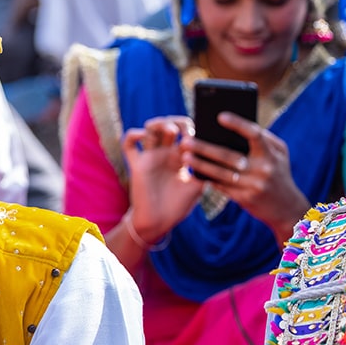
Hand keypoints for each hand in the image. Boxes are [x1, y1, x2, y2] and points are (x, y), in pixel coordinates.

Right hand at [122, 115, 204, 242]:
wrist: (158, 222)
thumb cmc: (178, 206)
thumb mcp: (198, 186)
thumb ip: (204, 169)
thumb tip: (217, 153)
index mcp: (180, 156)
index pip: (185, 131)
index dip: (191, 128)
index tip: (199, 133)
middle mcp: (164, 153)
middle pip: (167, 124)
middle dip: (176, 121)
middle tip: (185, 130)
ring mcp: (150, 157)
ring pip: (149, 129)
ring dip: (159, 124)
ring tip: (171, 131)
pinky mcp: (136, 164)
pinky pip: (128, 144)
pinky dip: (133, 134)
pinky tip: (143, 135)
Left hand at [181, 112, 310, 242]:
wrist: (287, 208)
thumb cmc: (278, 172)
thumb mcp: (278, 154)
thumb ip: (262, 139)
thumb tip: (234, 125)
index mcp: (271, 153)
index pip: (254, 134)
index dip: (238, 124)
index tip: (220, 116)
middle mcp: (264, 169)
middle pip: (228, 155)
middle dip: (204, 147)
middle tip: (185, 140)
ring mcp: (254, 185)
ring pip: (221, 173)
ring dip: (200, 164)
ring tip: (185, 156)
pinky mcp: (245, 199)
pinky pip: (222, 186)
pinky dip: (207, 178)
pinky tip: (193, 171)